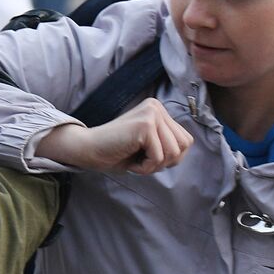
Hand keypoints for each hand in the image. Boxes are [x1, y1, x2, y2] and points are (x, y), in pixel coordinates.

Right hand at [36, 98, 192, 174]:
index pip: (186, 141)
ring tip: (135, 159)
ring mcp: (152, 114)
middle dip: (164, 161)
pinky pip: (159, 157)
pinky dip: (146, 167)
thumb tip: (185, 148)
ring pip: (173, 152)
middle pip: (183, 146)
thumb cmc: (116, 152)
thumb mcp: (149, 146)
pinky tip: (131, 160)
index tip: (147, 156)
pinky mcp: (145, 125)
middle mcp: (157, 107)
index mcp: (159, 110)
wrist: (88, 151)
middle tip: (141, 159)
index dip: (170, 157)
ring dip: (154, 165)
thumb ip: (168, 143)